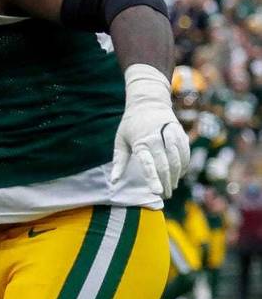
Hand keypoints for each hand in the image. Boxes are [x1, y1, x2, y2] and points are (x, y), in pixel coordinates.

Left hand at [112, 65, 189, 198]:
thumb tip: (113, 182)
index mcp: (141, 141)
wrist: (148, 103)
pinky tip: (179, 175)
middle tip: (164, 196)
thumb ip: (119, 161)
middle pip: (164, 164)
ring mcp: (171, 134)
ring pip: (177, 159)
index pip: (148, 163)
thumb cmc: (131, 125)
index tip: (156, 192)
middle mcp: (157, 138)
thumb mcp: (120, 140)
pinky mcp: (180, 133)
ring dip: (176, 176)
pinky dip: (183, 165)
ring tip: (171, 188)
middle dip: (165, 182)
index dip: (153, 178)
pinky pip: (185, 152)